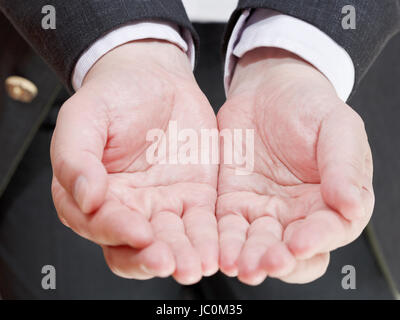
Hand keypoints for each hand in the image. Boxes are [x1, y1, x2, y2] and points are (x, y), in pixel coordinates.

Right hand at [51, 40, 218, 283]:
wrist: (154, 79)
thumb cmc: (113, 95)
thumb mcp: (84, 116)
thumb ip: (75, 157)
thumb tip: (85, 197)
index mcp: (92, 193)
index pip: (99, 224)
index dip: (116, 231)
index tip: (138, 232)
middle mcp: (128, 207)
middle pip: (134, 246)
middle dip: (151, 258)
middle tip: (168, 262)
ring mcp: (163, 205)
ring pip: (171, 241)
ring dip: (183, 256)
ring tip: (197, 265)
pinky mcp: (194, 197)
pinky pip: (201, 224)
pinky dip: (209, 240)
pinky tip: (216, 250)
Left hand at [217, 48, 373, 284]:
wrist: (268, 92)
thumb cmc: (309, 107)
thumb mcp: (337, 127)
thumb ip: (345, 165)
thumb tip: (352, 206)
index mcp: (331, 201)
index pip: (329, 231)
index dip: (317, 240)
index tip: (300, 243)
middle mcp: (297, 214)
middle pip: (290, 250)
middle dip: (278, 260)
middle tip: (265, 263)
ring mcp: (263, 211)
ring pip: (256, 245)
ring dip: (247, 258)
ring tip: (238, 265)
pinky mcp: (233, 203)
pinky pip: (227, 228)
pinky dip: (222, 242)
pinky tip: (217, 251)